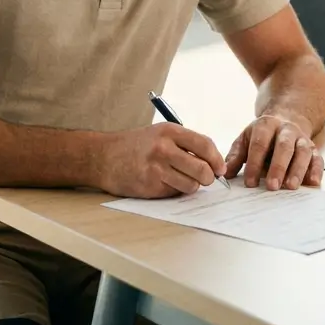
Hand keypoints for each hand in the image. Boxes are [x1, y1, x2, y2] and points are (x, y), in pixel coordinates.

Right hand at [95, 123, 226, 197]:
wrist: (103, 157)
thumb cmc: (136, 146)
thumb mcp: (161, 134)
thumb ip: (186, 144)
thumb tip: (214, 162)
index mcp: (170, 131)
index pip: (205, 145)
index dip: (217, 159)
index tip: (220, 168)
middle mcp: (163, 148)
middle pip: (202, 169)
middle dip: (208, 178)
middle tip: (206, 179)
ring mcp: (156, 168)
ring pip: (191, 185)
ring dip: (191, 186)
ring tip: (180, 179)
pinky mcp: (149, 186)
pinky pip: (174, 193)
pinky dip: (174, 190)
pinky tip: (162, 182)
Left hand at [224, 114, 322, 189]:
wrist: (287, 118)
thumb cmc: (263, 135)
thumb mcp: (246, 139)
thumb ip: (235, 156)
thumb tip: (224, 174)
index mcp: (266, 125)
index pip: (260, 144)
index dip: (254, 163)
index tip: (249, 182)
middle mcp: (286, 130)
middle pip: (283, 147)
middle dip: (278, 167)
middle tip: (272, 186)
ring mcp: (301, 138)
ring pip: (302, 152)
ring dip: (297, 169)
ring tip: (290, 186)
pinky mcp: (314, 148)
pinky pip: (317, 158)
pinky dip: (316, 170)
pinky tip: (313, 182)